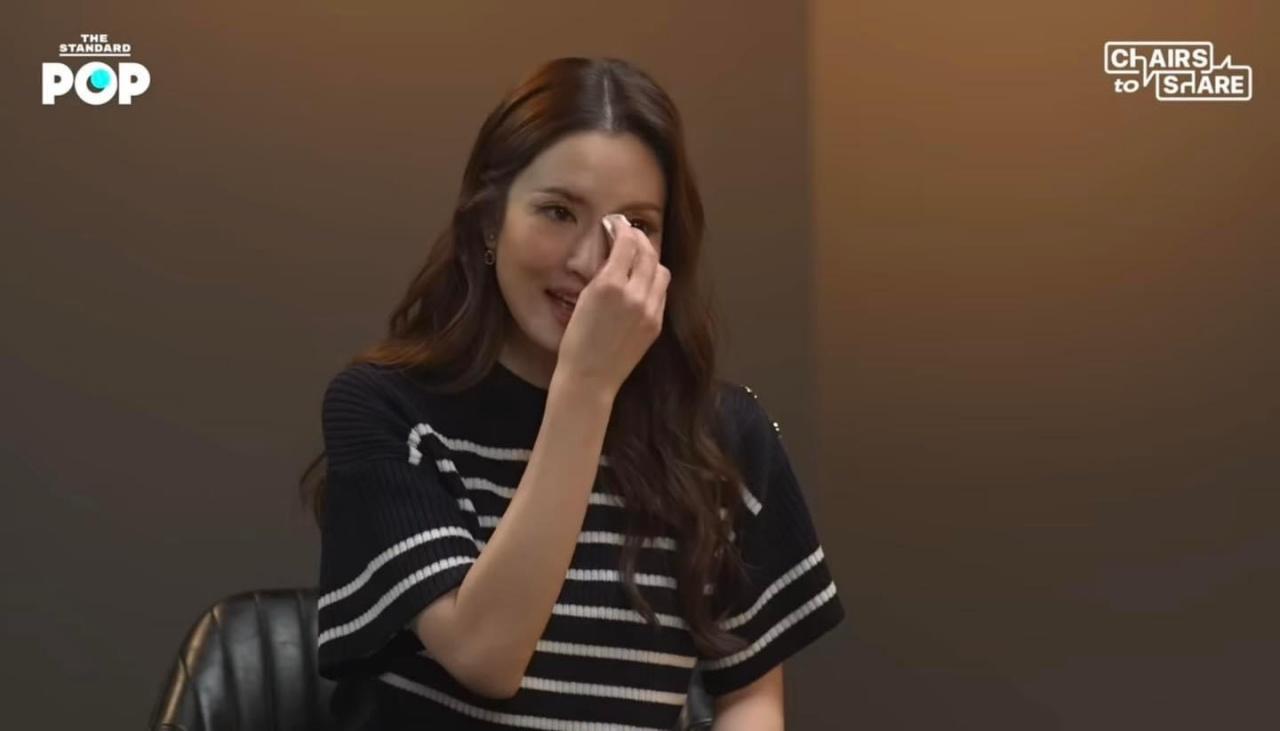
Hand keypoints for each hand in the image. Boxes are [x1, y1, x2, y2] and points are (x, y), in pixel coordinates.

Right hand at [554, 213, 669, 397]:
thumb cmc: (577, 341)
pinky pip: (661, 293)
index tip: (617, 223)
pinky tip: (641, 284)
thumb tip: (615, 252)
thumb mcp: (583, 299)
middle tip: (629, 235)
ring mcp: (649, 310)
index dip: (623, 228)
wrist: (590, 377)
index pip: (627, 243)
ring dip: (650, 260)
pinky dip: (652, 282)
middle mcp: (634, 294)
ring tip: (637, 259)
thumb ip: (603, 273)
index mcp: (610, 285)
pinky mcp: (656, 324)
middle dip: (639, 239)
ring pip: (660, 271)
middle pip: (648, 253)